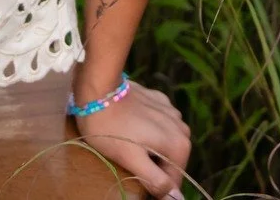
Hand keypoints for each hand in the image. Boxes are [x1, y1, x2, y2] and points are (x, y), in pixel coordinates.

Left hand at [72, 79, 190, 197]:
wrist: (97, 89)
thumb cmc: (110, 129)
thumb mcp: (131, 159)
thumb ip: (156, 180)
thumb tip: (177, 198)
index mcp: (179, 145)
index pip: (173, 180)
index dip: (155, 186)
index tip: (135, 179)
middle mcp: (182, 128)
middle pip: (170, 160)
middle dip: (154, 165)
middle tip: (129, 161)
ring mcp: (172, 112)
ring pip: (165, 142)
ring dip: (152, 149)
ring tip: (129, 145)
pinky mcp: (159, 100)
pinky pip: (160, 124)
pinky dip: (150, 130)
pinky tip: (133, 127)